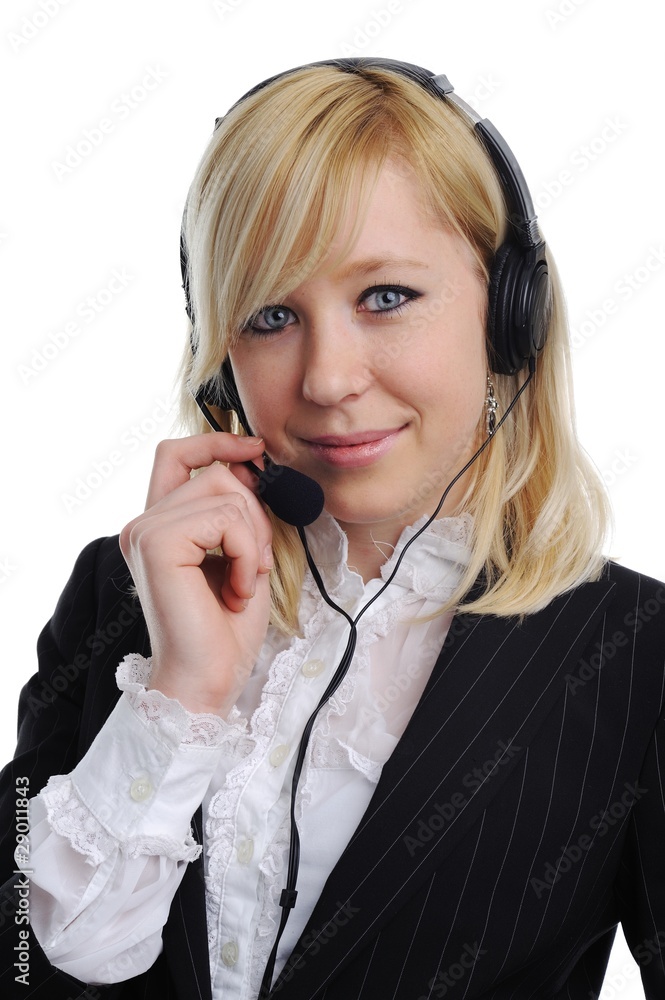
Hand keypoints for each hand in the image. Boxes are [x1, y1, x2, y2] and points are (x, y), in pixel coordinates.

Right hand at [119, 433, 272, 716]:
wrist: (207, 680)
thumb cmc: (225, 630)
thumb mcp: (240, 556)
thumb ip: (238, 512)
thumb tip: (252, 465)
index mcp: (161, 526)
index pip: (176, 454)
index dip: (217, 441)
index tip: (256, 450)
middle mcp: (144, 524)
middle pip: (215, 472)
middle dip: (255, 512)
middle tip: (255, 564)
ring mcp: (145, 532)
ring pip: (225, 490)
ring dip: (253, 537)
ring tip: (244, 581)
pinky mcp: (156, 544)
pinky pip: (224, 518)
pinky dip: (246, 552)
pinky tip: (237, 589)